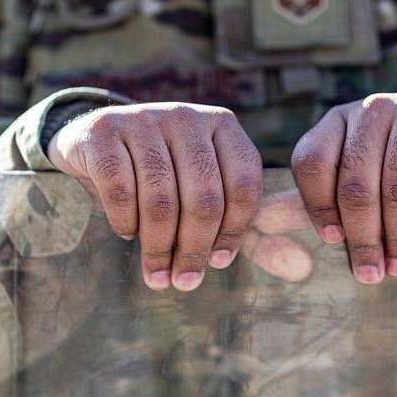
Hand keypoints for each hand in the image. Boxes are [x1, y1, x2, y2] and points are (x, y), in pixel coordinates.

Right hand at [47, 103, 262, 291]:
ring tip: (156, 272)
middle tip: (184, 280)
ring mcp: (143, 119)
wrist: (94, 141)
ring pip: (161, 199)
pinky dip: (125, 222)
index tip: (218, 263)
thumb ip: (253, 233)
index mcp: (223, 126)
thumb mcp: (211, 197)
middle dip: (194, 249)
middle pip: (204, 198)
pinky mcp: (103, 131)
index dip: (234, 233)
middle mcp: (187, 116)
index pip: (243, 186)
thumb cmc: (164, 178)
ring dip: (158, 247)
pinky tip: (127, 232)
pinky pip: (120, 190)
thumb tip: (302, 269)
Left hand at [291, 92, 396, 283]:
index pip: (312, 162)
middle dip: (363, 238)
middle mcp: (372, 110)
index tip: (333, 240)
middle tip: (371, 274)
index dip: (317, 206)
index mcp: (338, 121)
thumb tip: (284, 226)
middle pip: (356, 184)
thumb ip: (325, 195)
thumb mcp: (359, 170)